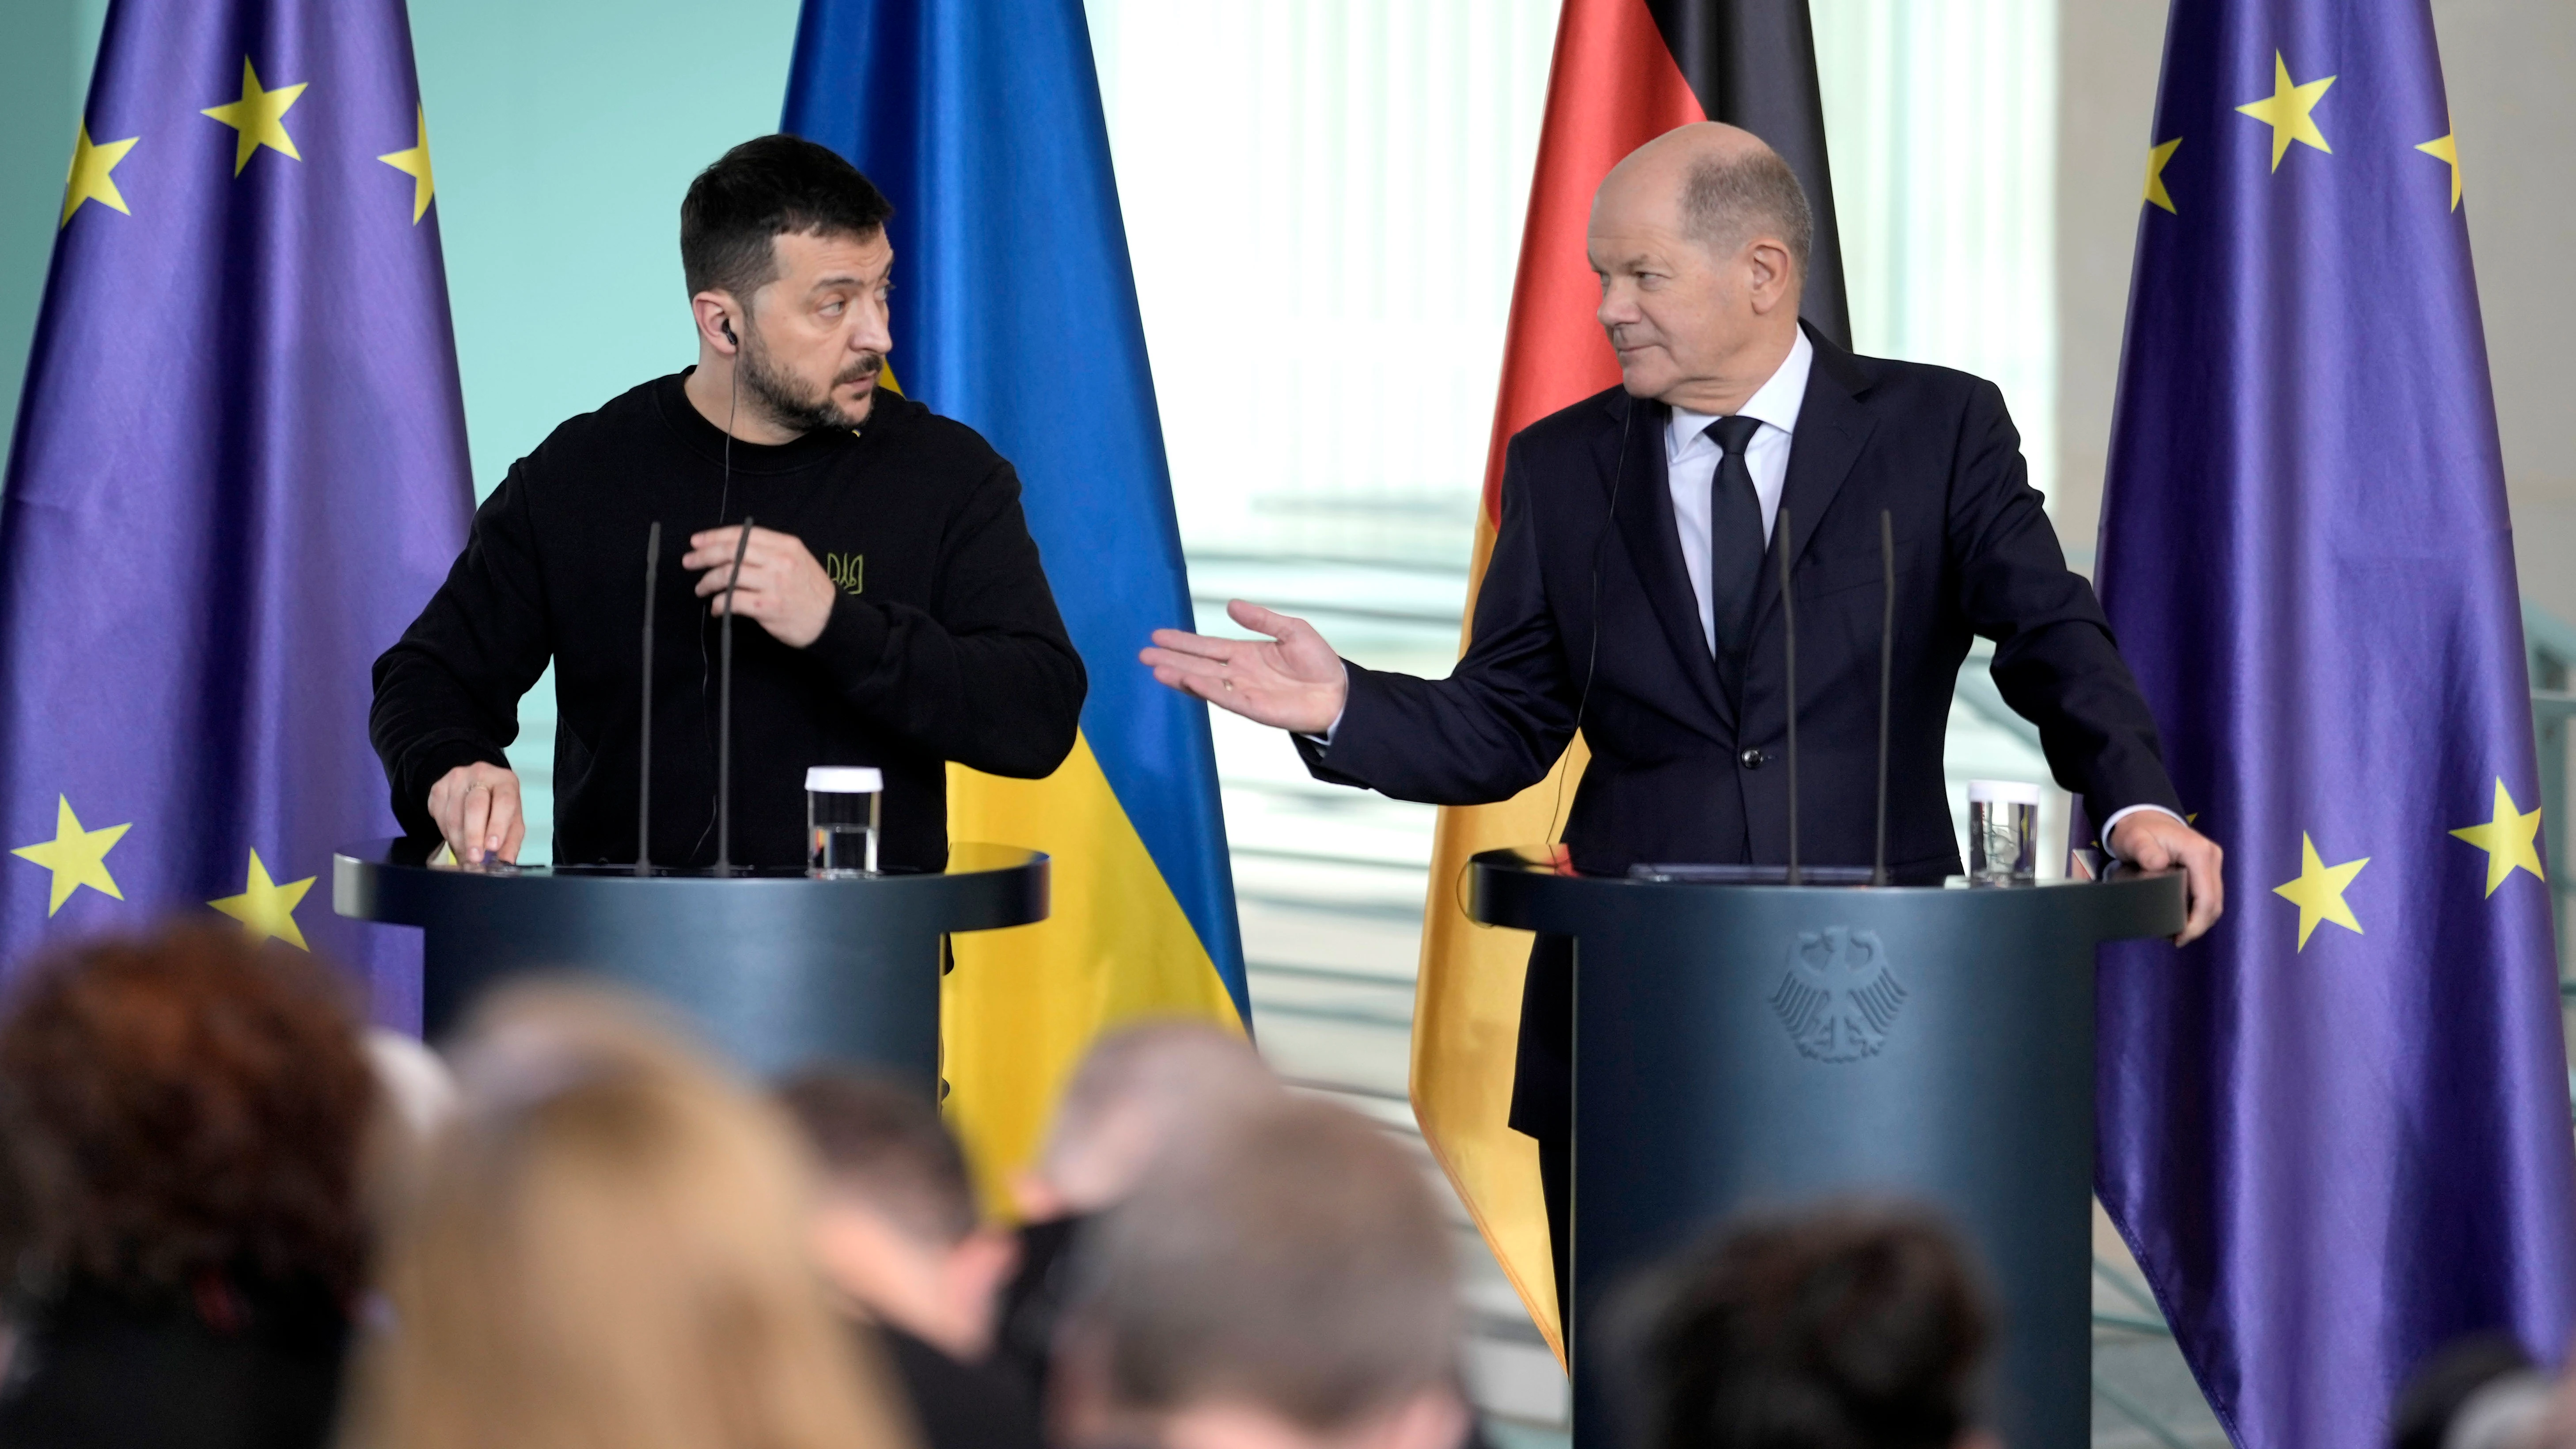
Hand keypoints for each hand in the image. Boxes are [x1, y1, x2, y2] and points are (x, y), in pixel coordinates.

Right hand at [427, 762, 523, 864]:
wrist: (474, 787)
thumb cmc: (497, 806)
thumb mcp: (512, 821)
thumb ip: (511, 841)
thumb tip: (506, 861)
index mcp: (505, 781)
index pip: (504, 801)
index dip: (498, 825)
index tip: (492, 846)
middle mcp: (481, 774)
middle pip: (475, 806)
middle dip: (474, 836)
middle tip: (474, 858)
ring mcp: (457, 778)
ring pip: (454, 814)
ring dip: (459, 840)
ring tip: (466, 856)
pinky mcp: (438, 787)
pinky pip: (439, 816)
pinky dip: (447, 834)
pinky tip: (456, 840)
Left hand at [686, 526, 837, 647]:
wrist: (831, 621)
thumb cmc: (810, 591)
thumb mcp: (797, 559)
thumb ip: (768, 550)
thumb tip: (731, 548)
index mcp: (786, 545)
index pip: (742, 534)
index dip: (714, 536)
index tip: (696, 542)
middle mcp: (780, 561)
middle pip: (730, 552)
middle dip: (703, 556)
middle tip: (688, 562)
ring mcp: (774, 584)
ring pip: (727, 575)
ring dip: (707, 582)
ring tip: (701, 588)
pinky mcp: (768, 607)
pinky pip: (732, 601)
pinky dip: (718, 604)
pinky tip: (716, 608)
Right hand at [1140, 600, 1348, 733]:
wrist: (1339, 692)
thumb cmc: (1319, 662)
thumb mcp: (1291, 630)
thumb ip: (1261, 619)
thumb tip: (1231, 605)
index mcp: (1245, 654)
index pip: (1206, 647)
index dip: (1182, 642)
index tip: (1157, 636)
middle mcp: (1239, 673)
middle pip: (1198, 664)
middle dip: (1171, 659)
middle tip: (1142, 654)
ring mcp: (1244, 691)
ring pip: (1205, 682)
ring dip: (1180, 676)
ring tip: (1155, 669)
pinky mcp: (1254, 708)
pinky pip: (1226, 697)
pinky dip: (1207, 689)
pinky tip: (1188, 681)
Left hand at [2109, 810, 2223, 944]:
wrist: (2143, 819)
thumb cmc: (2137, 831)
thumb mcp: (2134, 839)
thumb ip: (2144, 851)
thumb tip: (2157, 865)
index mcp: (2199, 853)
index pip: (2207, 897)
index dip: (2196, 922)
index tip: (2179, 938)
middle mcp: (2211, 857)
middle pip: (2214, 902)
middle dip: (2199, 925)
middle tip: (2177, 940)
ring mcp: (2211, 862)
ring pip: (2213, 901)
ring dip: (2199, 920)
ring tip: (2178, 934)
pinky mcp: (2206, 868)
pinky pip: (2207, 894)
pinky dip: (2197, 910)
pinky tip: (2182, 921)